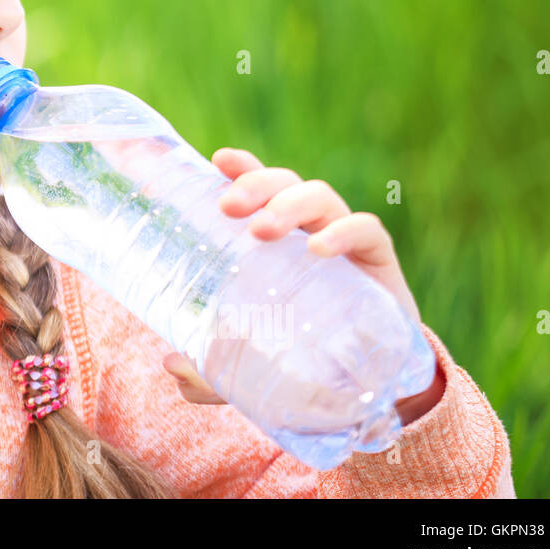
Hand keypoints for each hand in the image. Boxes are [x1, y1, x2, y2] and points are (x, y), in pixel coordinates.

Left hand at [161, 147, 444, 421]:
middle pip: (283, 184)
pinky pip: (366, 230)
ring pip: (320, 197)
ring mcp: (345, 240)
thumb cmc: (300, 357)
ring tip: (261, 229)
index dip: (240, 168)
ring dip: (288, 204)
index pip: (257, 189)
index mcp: (275, 239)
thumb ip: (209, 369)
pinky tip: (319, 249)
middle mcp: (308, 229)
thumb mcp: (247, 366)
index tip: (218, 161)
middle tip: (228, 208)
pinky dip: (344, 232)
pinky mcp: (379, 262)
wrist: (369, 387)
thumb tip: (171, 364)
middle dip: (255, 184)